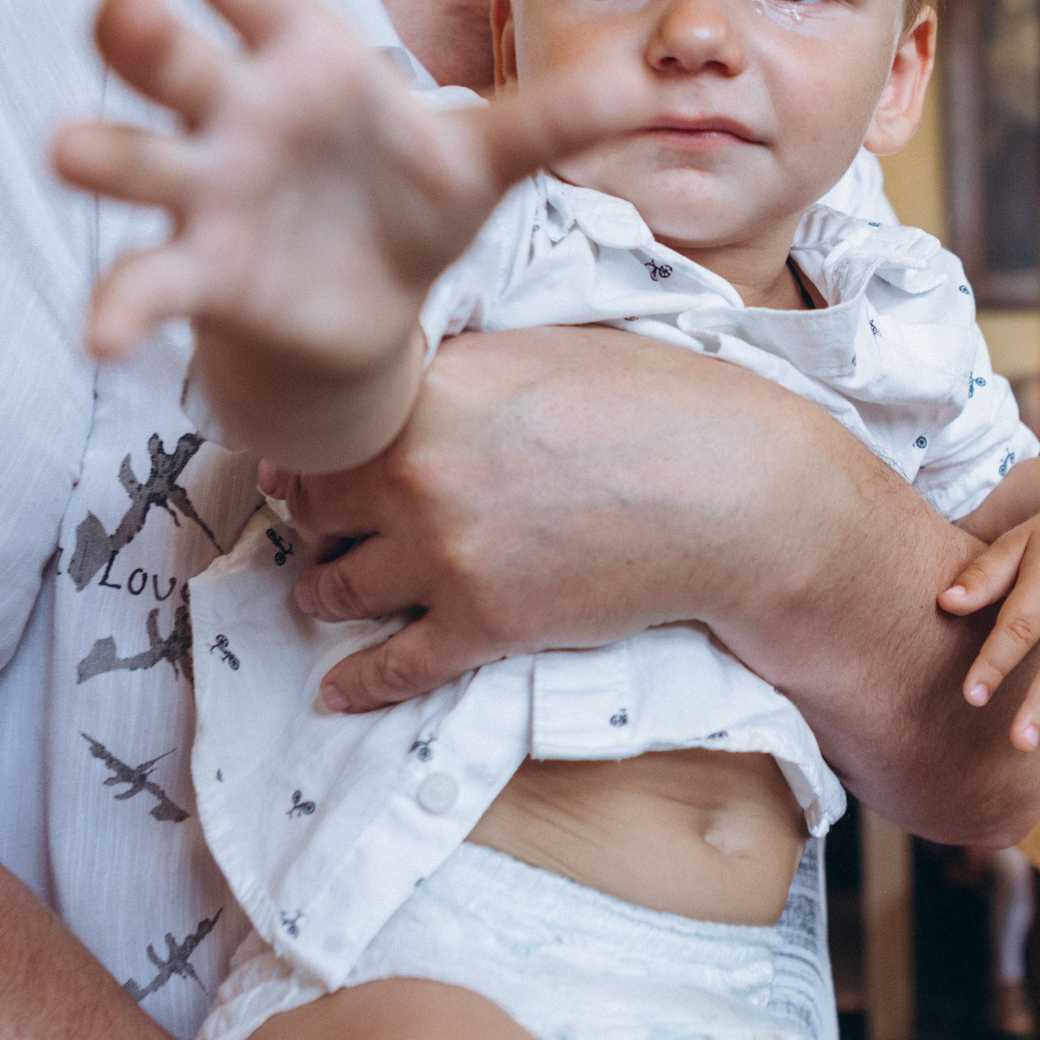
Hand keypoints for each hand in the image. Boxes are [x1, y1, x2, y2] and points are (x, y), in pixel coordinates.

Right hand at [53, 0, 647, 368]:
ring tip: (69, 149)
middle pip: (172, 56)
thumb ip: (549, 121)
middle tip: (126, 6)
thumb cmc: (409, 202)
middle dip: (142, 32)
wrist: (370, 304)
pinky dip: (120, 306)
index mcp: (300, 58)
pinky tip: (100, 337)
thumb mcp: (485, 160)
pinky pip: (149, 281)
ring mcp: (204, 189)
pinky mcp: (201, 270)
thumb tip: (645, 85)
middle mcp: (235, 110)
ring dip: (99, 151)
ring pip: (134, 155)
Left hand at [273, 327, 830, 710]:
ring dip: (327, 590)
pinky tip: (337, 691)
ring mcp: (443, 552)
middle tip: (324, 526)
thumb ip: (462, 366)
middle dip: (316, 519)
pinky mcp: (480, 624)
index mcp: (432, 390)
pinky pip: (390, 668)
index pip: (325, 429)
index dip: (312, 451)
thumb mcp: (547, 348)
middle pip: (313, 507)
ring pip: (335, 587)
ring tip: (330, 591)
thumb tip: (413, 375)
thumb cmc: (660, 406)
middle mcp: (417, 469)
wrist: (730, 494)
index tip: (309, 467)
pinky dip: (357, 683)